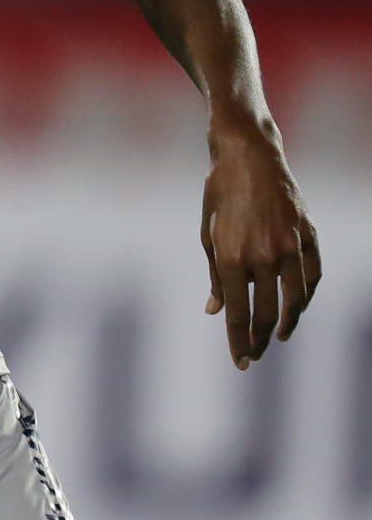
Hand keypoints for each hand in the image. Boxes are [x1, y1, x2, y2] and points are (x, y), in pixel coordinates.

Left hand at [200, 117, 319, 369]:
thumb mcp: (207, 234)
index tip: (239, 362)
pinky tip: (296, 308)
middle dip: (258, 341)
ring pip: (294, 300)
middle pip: (265, 313)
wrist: (249, 156)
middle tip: (254, 356)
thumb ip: (214, 275)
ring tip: (277, 338)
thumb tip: (214, 310)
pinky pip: (312, 278)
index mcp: (231, 257)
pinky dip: (306, 297)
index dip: (237, 341)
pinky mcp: (309, 237)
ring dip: (286, 324)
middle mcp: (263, 256)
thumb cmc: (220, 195)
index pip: (236, 313)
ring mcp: (290, 247)